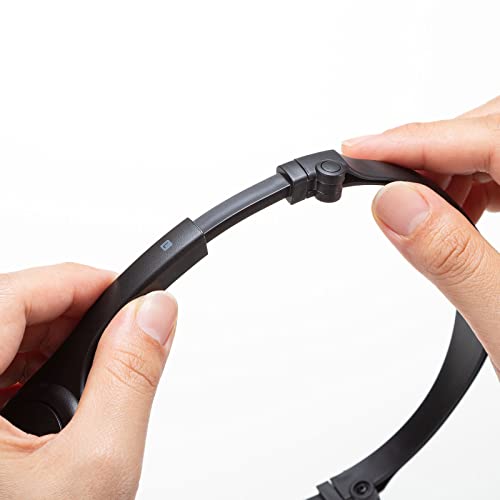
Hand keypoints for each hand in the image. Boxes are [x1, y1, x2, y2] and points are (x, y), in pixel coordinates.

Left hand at [0, 263, 177, 498]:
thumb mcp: (95, 467)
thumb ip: (131, 376)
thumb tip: (157, 314)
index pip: (16, 293)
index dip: (79, 282)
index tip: (127, 292)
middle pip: (8, 311)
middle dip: (73, 317)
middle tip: (122, 335)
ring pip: (1, 339)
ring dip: (52, 347)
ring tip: (92, 376)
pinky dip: (27, 375)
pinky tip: (51, 403)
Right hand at [342, 96, 499, 376]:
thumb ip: (454, 260)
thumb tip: (395, 205)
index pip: (492, 138)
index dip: (416, 140)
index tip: (360, 150)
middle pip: (497, 128)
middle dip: (432, 152)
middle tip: (384, 188)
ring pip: (499, 146)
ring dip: (449, 171)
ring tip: (419, 211)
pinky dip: (471, 186)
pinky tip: (456, 215)